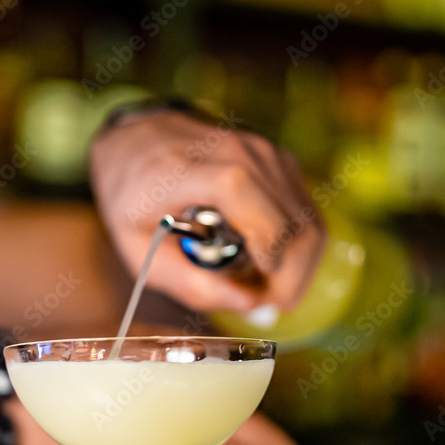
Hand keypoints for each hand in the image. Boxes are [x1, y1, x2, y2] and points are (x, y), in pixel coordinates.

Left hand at [90, 109, 325, 313]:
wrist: (141, 140)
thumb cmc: (134, 200)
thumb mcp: (141, 253)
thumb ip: (191, 283)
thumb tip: (250, 305)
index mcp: (187, 170)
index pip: (239, 190)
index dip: (263, 240)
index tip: (261, 284)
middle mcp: (236, 153)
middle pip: (292, 220)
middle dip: (292, 277)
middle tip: (270, 304)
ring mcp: (265, 154)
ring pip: (309, 221)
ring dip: (299, 265)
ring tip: (268, 285)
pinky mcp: (281, 161)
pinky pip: (306, 213)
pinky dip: (298, 246)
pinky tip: (272, 262)